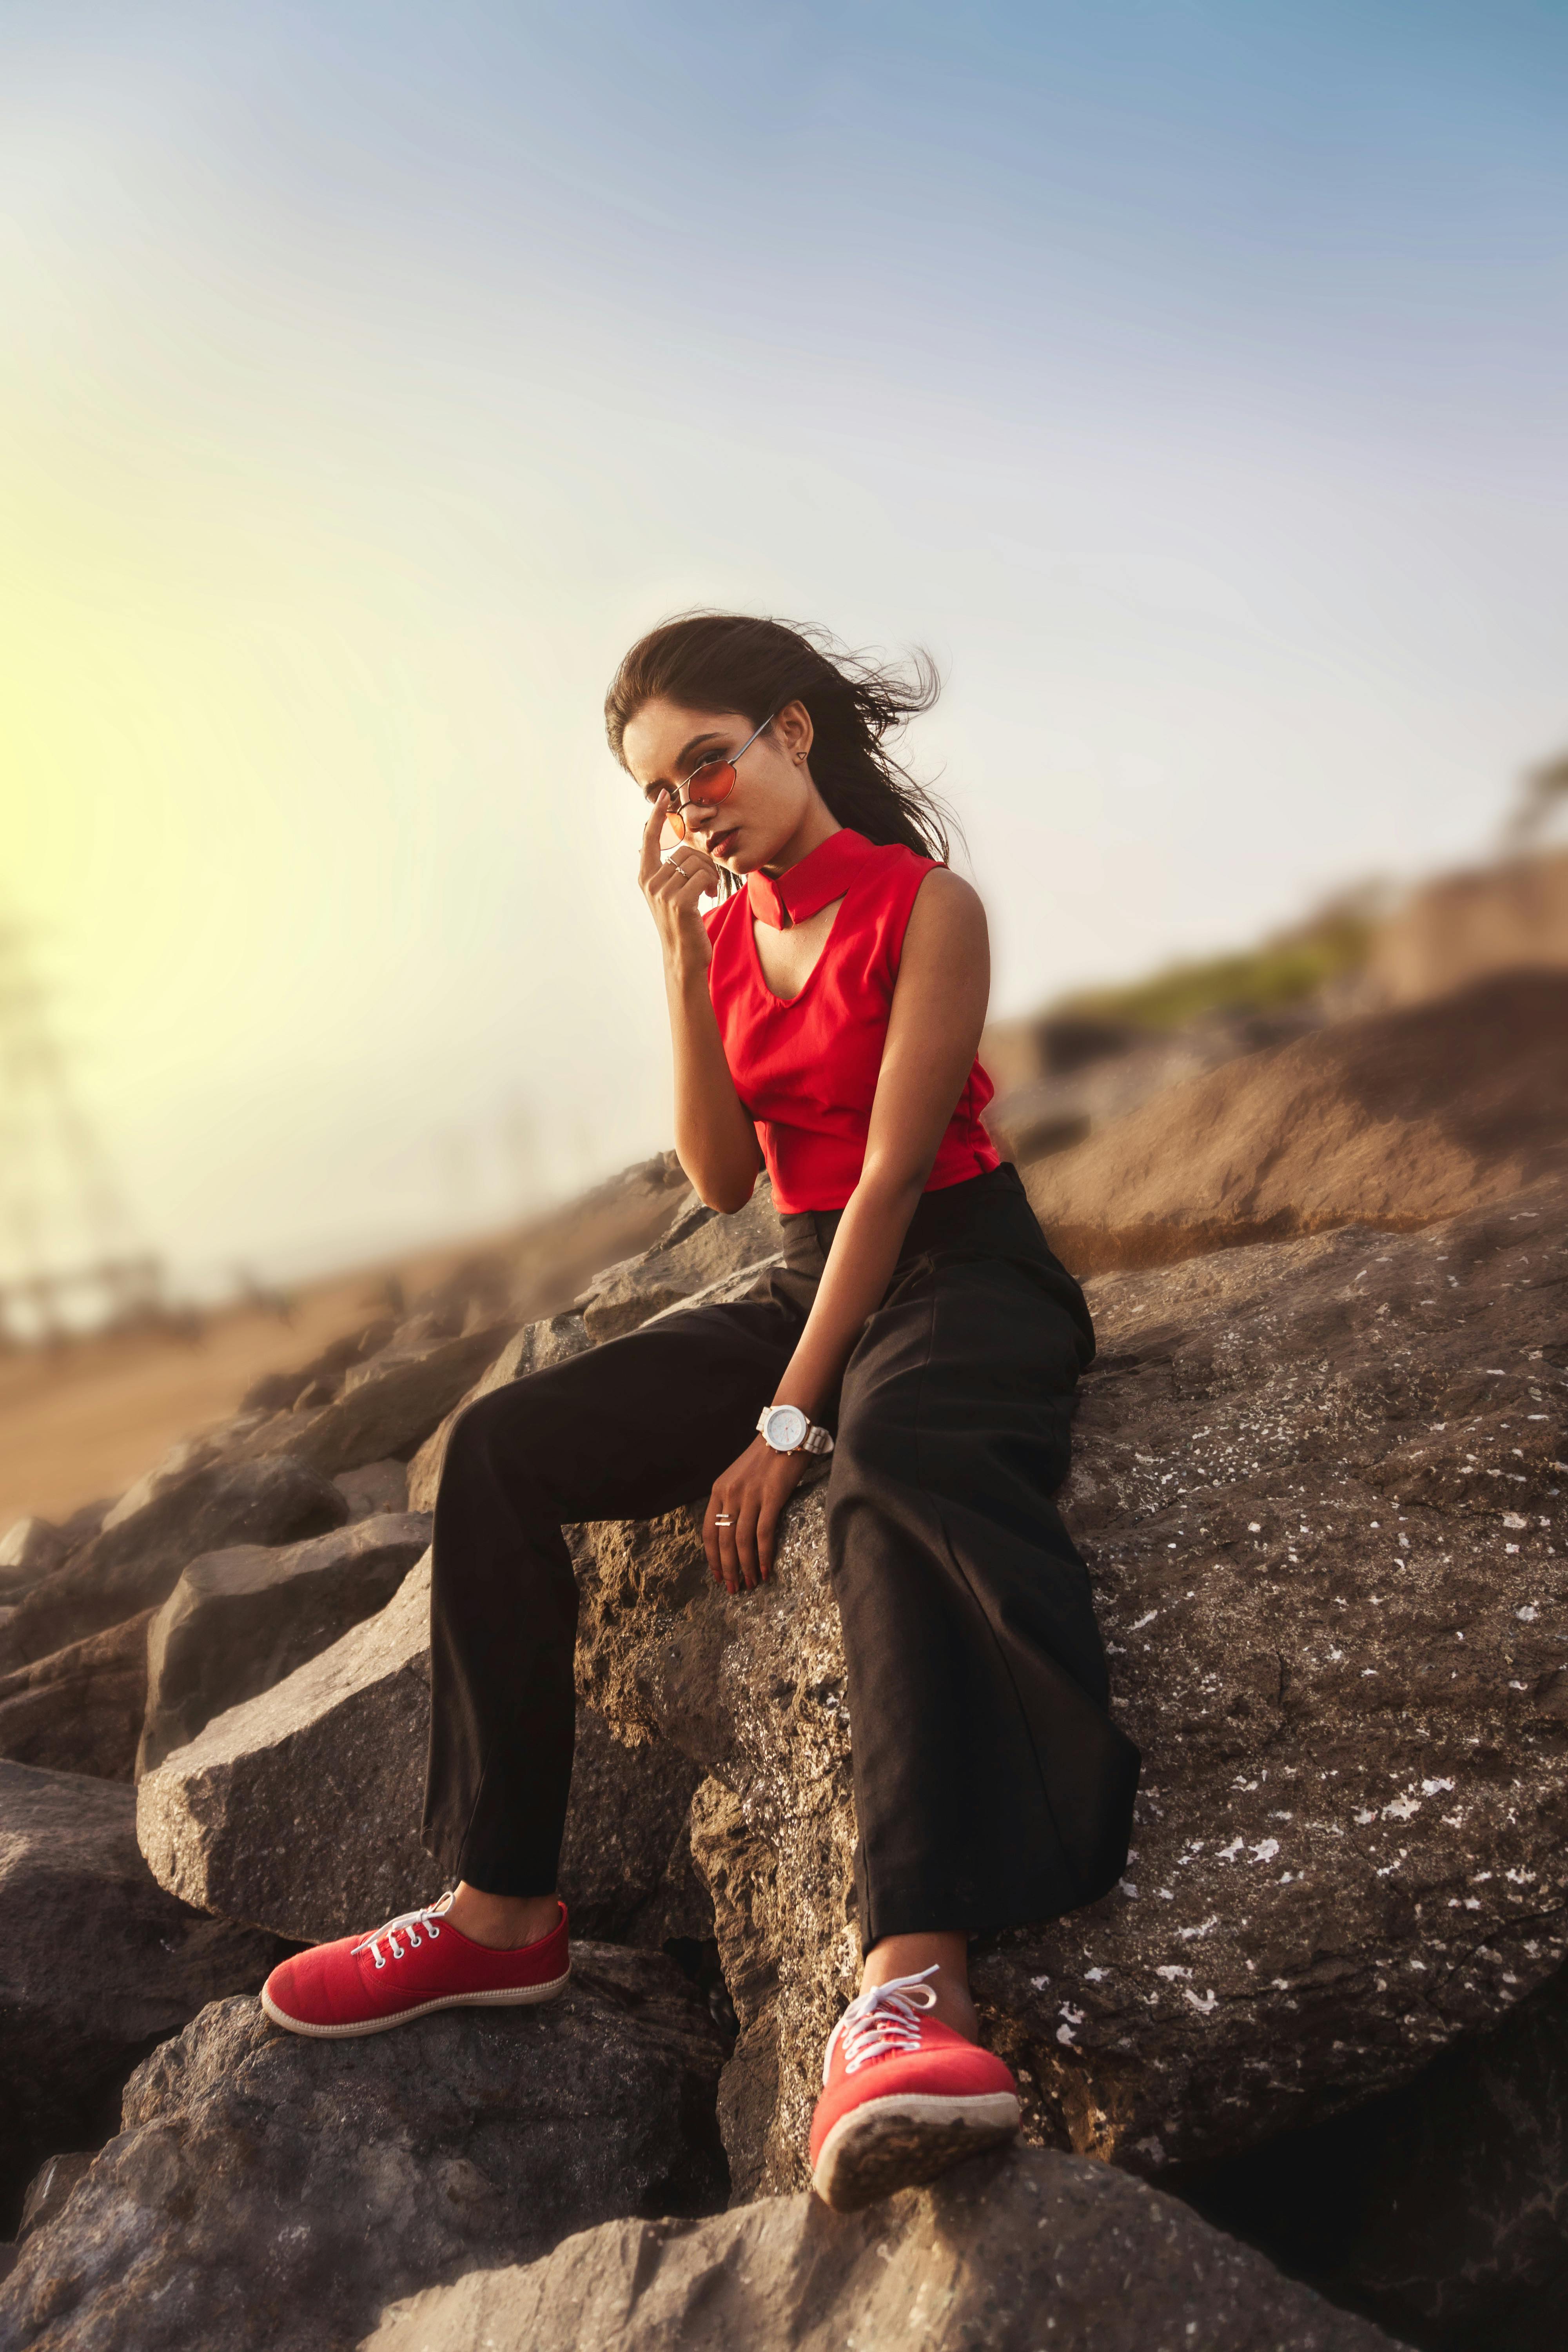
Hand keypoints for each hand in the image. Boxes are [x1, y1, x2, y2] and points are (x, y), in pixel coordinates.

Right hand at [639, 794, 717, 971]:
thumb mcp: (671, 895)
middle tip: (707, 882)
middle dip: (704, 863)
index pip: (649, 840)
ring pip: (697, 863)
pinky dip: (712, 884)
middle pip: (686, 851)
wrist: (684, 956)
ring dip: (710, 875)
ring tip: (708, 891)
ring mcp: (663, 893)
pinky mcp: (679, 902)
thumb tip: (682, 850)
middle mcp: (651, 883)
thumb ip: (672, 872)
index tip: (663, 796)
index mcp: (646, 878)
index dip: (657, 817)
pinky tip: (710, 896)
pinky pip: (703, 876)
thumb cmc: (683, 925)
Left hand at [704, 1436, 811, 1594]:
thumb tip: (734, 1529)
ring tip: (751, 1583)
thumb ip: (734, 1499)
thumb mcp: (740, 1476)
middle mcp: (730, 1494)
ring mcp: (750, 1495)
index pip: (709, 1530)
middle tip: (733, 1588)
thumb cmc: (766, 1455)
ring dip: (746, 1567)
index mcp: (719, 1490)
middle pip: (723, 1540)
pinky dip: (764, 1555)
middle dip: (727, 1569)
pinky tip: (767, 1569)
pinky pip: (763, 1533)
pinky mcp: (772, 1497)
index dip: (712, 1557)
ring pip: (742, 1541)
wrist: (786, 1431)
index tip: (717, 1575)